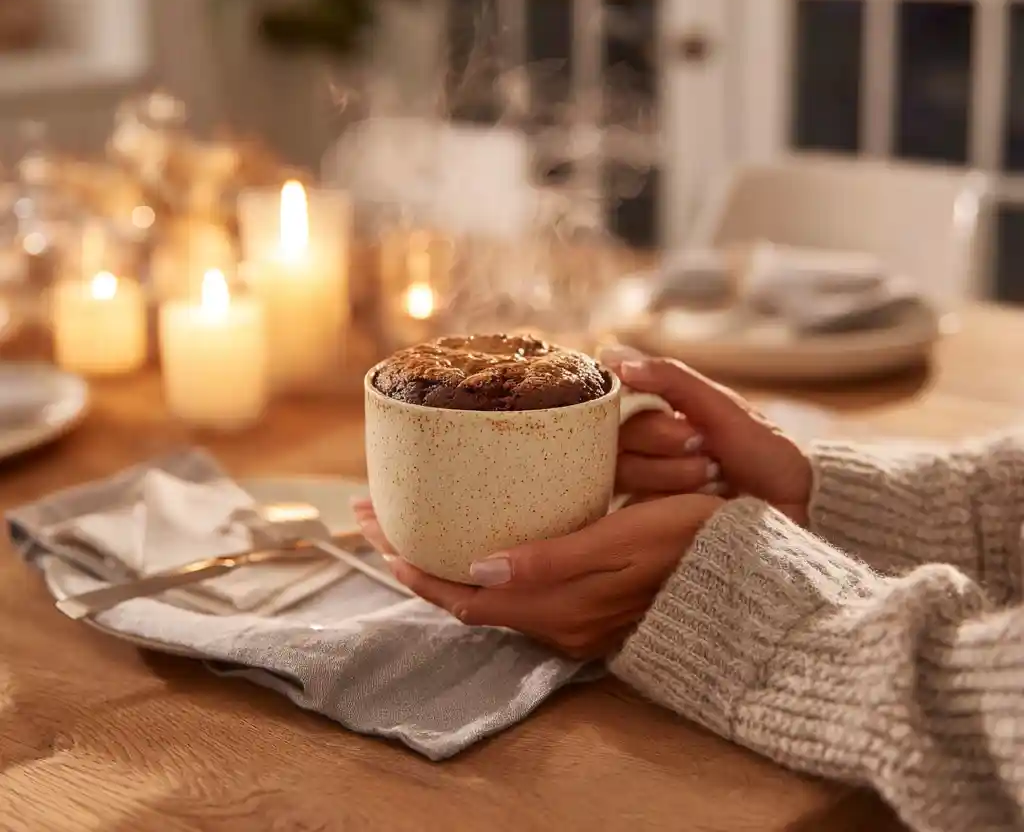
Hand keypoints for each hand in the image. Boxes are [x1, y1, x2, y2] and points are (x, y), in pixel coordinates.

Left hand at [354, 494, 721, 658]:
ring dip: (447, 564)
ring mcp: (573, 618)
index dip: (414, 568)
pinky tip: (480, 537)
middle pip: (467, 599)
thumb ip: (553, 560)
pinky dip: (483, 567)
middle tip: (380, 518)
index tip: (377, 529)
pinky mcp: (587, 606)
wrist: (749, 577)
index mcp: (560, 609)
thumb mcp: (625, 541)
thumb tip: (479, 569)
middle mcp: (558, 622)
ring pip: (489, 597)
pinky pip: (517, 594)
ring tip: (417, 523)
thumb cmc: (692, 543)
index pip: (464, 599)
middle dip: (418, 560)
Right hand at [608, 350, 813, 523]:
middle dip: (663, 438)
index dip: (628, 403)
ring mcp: (643, 481)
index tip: (668, 409)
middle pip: (615, 435)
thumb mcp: (720, 405)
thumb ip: (669, 377)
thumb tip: (611, 355)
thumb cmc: (761, 449)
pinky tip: (704, 498)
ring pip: (623, 470)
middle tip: (702, 443)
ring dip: (674, 471)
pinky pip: (635, 505)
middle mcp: (641, 442)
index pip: (612, 398)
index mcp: (656, 408)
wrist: (792, 506)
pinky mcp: (647, 516)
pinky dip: (673, 498)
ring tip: (714, 474)